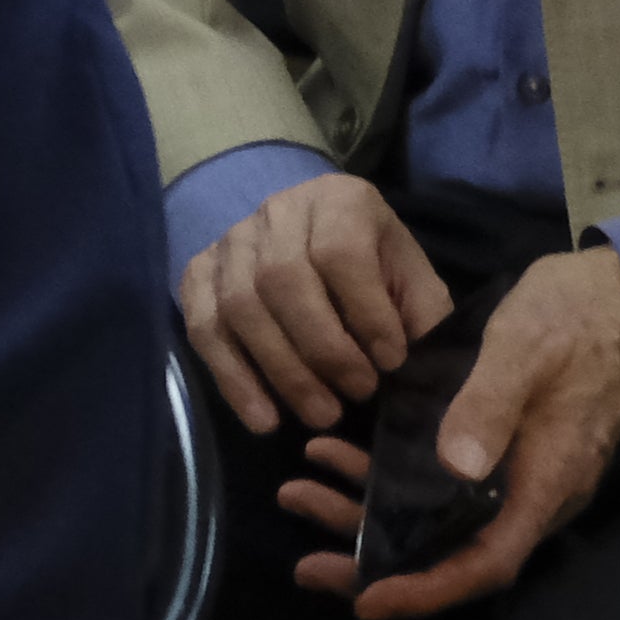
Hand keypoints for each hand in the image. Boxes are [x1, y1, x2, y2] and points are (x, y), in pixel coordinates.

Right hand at [177, 167, 446, 436]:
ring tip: (321, 415)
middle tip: (357, 395)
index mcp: (337, 200)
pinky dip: (232, 379)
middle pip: (281, 279)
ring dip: (281, 370)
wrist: (316, 239)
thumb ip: (422, 316)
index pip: (339, 252)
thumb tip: (420, 370)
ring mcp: (229, 242)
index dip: (365, 311)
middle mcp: (275, 212)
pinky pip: (203, 328)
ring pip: (239, 306)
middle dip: (322, 348)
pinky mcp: (197, 273)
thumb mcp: (411, 279)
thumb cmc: (375, 267)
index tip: (392, 362)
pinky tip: (263, 419)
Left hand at [277, 245, 619, 619]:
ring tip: (297, 489)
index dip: (426, 589)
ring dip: (364, 511)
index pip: (485, 562)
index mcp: (543, 484)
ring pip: (432, 516)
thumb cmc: (579, 318)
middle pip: (449, 551)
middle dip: (375, 560)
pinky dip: (381, 476)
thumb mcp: (526, 350)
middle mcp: (529, 493)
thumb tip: (455, 469)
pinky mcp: (496, 448)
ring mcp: (513, 472)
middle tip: (306, 564)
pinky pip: (434, 482)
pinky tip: (331, 451)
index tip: (365, 600)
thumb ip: (490, 406)